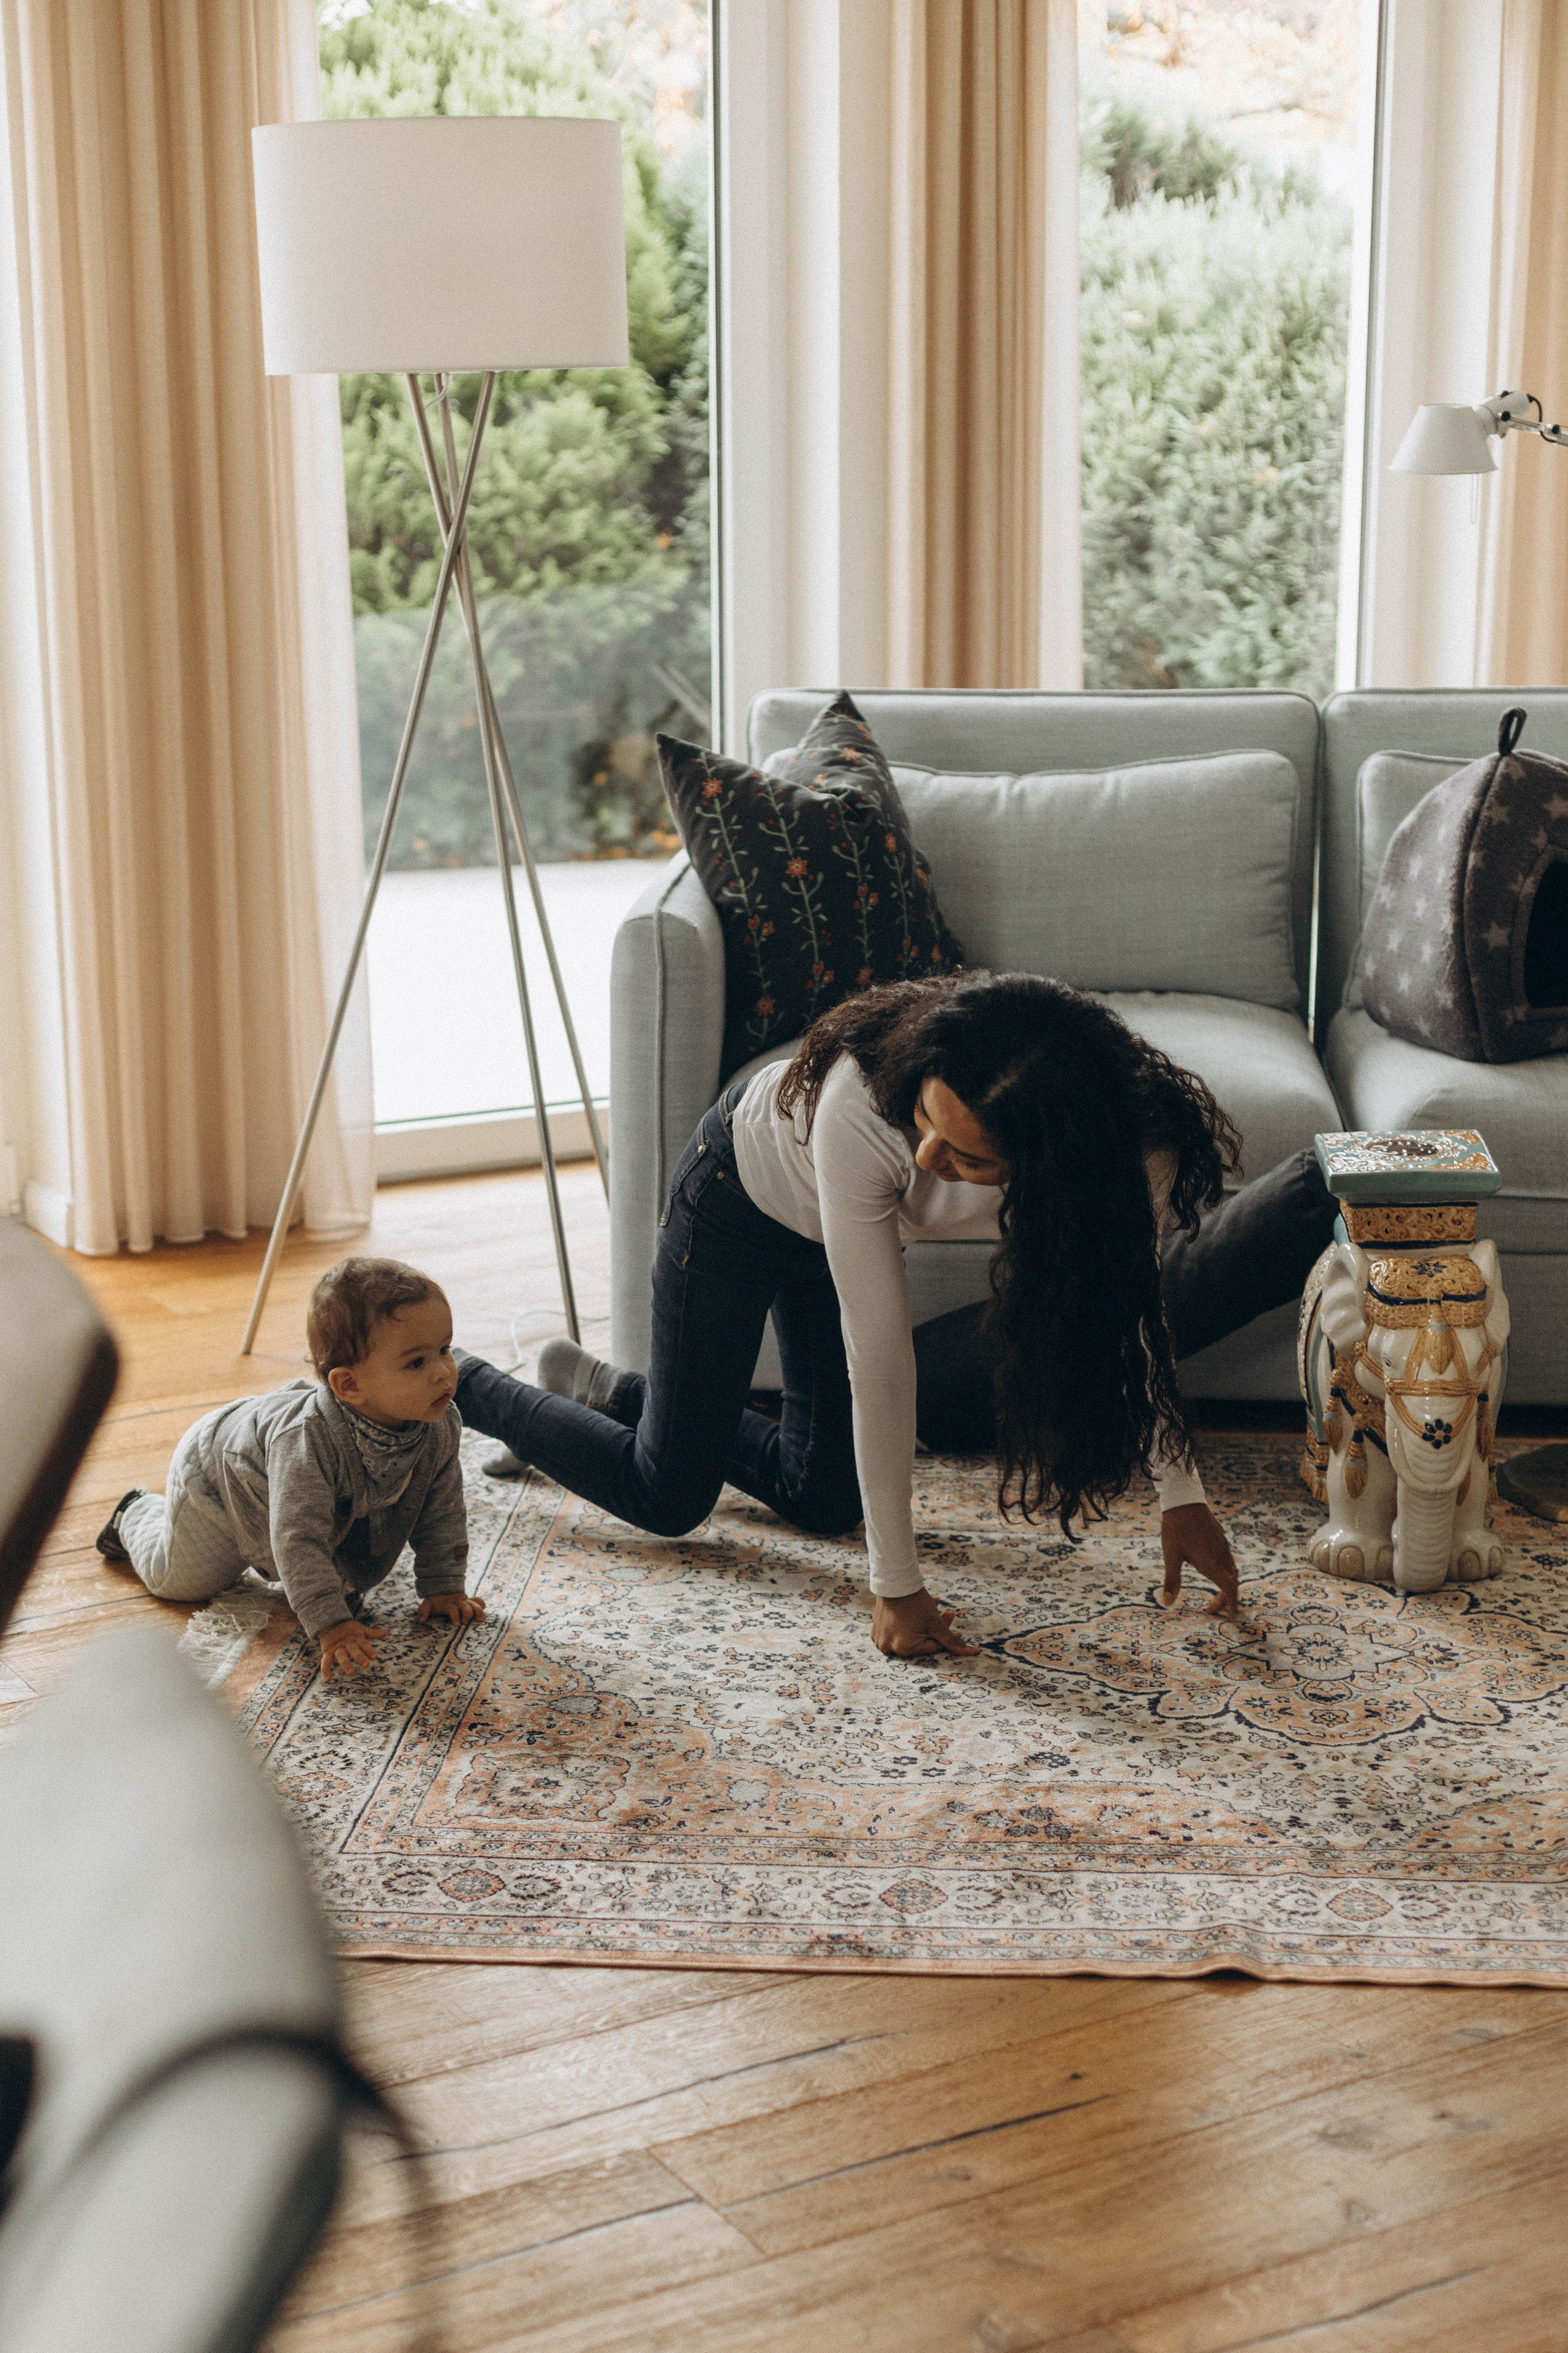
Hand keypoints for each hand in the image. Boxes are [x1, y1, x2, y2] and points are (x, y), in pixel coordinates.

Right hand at [318, 1617, 387, 1680]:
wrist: (329, 1622)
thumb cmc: (348, 1629)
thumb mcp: (360, 1630)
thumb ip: (372, 1633)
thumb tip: (386, 1633)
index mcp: (355, 1638)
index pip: (363, 1644)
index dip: (369, 1650)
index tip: (375, 1657)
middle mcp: (346, 1643)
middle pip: (353, 1650)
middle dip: (359, 1657)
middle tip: (366, 1666)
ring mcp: (337, 1648)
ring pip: (341, 1656)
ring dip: (345, 1664)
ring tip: (351, 1672)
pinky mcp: (327, 1652)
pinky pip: (325, 1661)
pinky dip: (325, 1670)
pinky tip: (328, 1678)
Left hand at [417, 1593, 486, 1629]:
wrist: (441, 1588)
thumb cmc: (434, 1601)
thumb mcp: (427, 1605)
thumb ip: (424, 1611)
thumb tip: (422, 1619)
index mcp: (448, 1604)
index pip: (453, 1609)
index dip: (455, 1616)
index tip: (457, 1624)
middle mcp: (458, 1602)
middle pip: (466, 1607)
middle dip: (468, 1615)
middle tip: (466, 1623)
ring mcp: (465, 1600)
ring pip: (475, 1604)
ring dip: (478, 1611)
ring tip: (479, 1620)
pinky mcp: (469, 1601)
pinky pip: (478, 1600)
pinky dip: (482, 1604)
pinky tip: (483, 1610)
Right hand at [872, 1588, 978, 1658]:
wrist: (894, 1582)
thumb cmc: (916, 1603)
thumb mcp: (936, 1623)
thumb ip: (952, 1641)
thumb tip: (974, 1653)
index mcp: (904, 1649)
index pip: (932, 1647)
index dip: (947, 1637)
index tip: (959, 1630)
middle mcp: (889, 1648)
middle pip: (921, 1641)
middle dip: (936, 1628)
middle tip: (948, 1614)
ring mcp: (880, 1640)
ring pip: (910, 1635)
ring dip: (925, 1624)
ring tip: (934, 1606)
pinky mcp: (877, 1630)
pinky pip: (896, 1631)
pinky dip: (908, 1623)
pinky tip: (919, 1610)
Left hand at [1160, 1503, 1239, 1619]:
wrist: (1184, 1500)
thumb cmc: (1176, 1529)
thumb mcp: (1171, 1556)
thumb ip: (1172, 1580)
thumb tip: (1167, 1603)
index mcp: (1211, 1563)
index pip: (1229, 1588)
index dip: (1231, 1602)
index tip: (1231, 1614)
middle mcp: (1220, 1555)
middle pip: (1231, 1581)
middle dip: (1226, 1598)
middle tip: (1213, 1608)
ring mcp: (1222, 1545)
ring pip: (1231, 1569)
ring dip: (1226, 1583)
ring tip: (1214, 1592)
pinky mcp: (1219, 1536)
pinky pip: (1227, 1558)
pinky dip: (1224, 1570)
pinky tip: (1211, 1568)